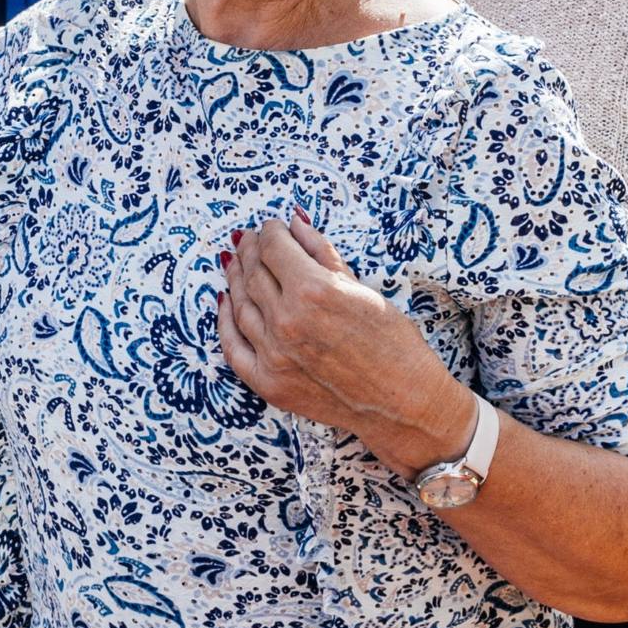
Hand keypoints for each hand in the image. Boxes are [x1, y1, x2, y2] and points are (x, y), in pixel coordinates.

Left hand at [219, 212, 466, 471]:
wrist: (402, 404)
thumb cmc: (393, 343)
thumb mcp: (362, 288)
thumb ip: (322, 253)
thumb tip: (296, 223)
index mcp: (313, 290)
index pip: (274, 247)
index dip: (270, 231)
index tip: (273, 227)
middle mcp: (286, 320)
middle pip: (253, 273)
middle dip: (252, 251)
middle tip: (252, 241)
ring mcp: (273, 354)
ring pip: (240, 305)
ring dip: (237, 279)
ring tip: (239, 264)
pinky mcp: (268, 383)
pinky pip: (233, 346)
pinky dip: (225, 320)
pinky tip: (226, 303)